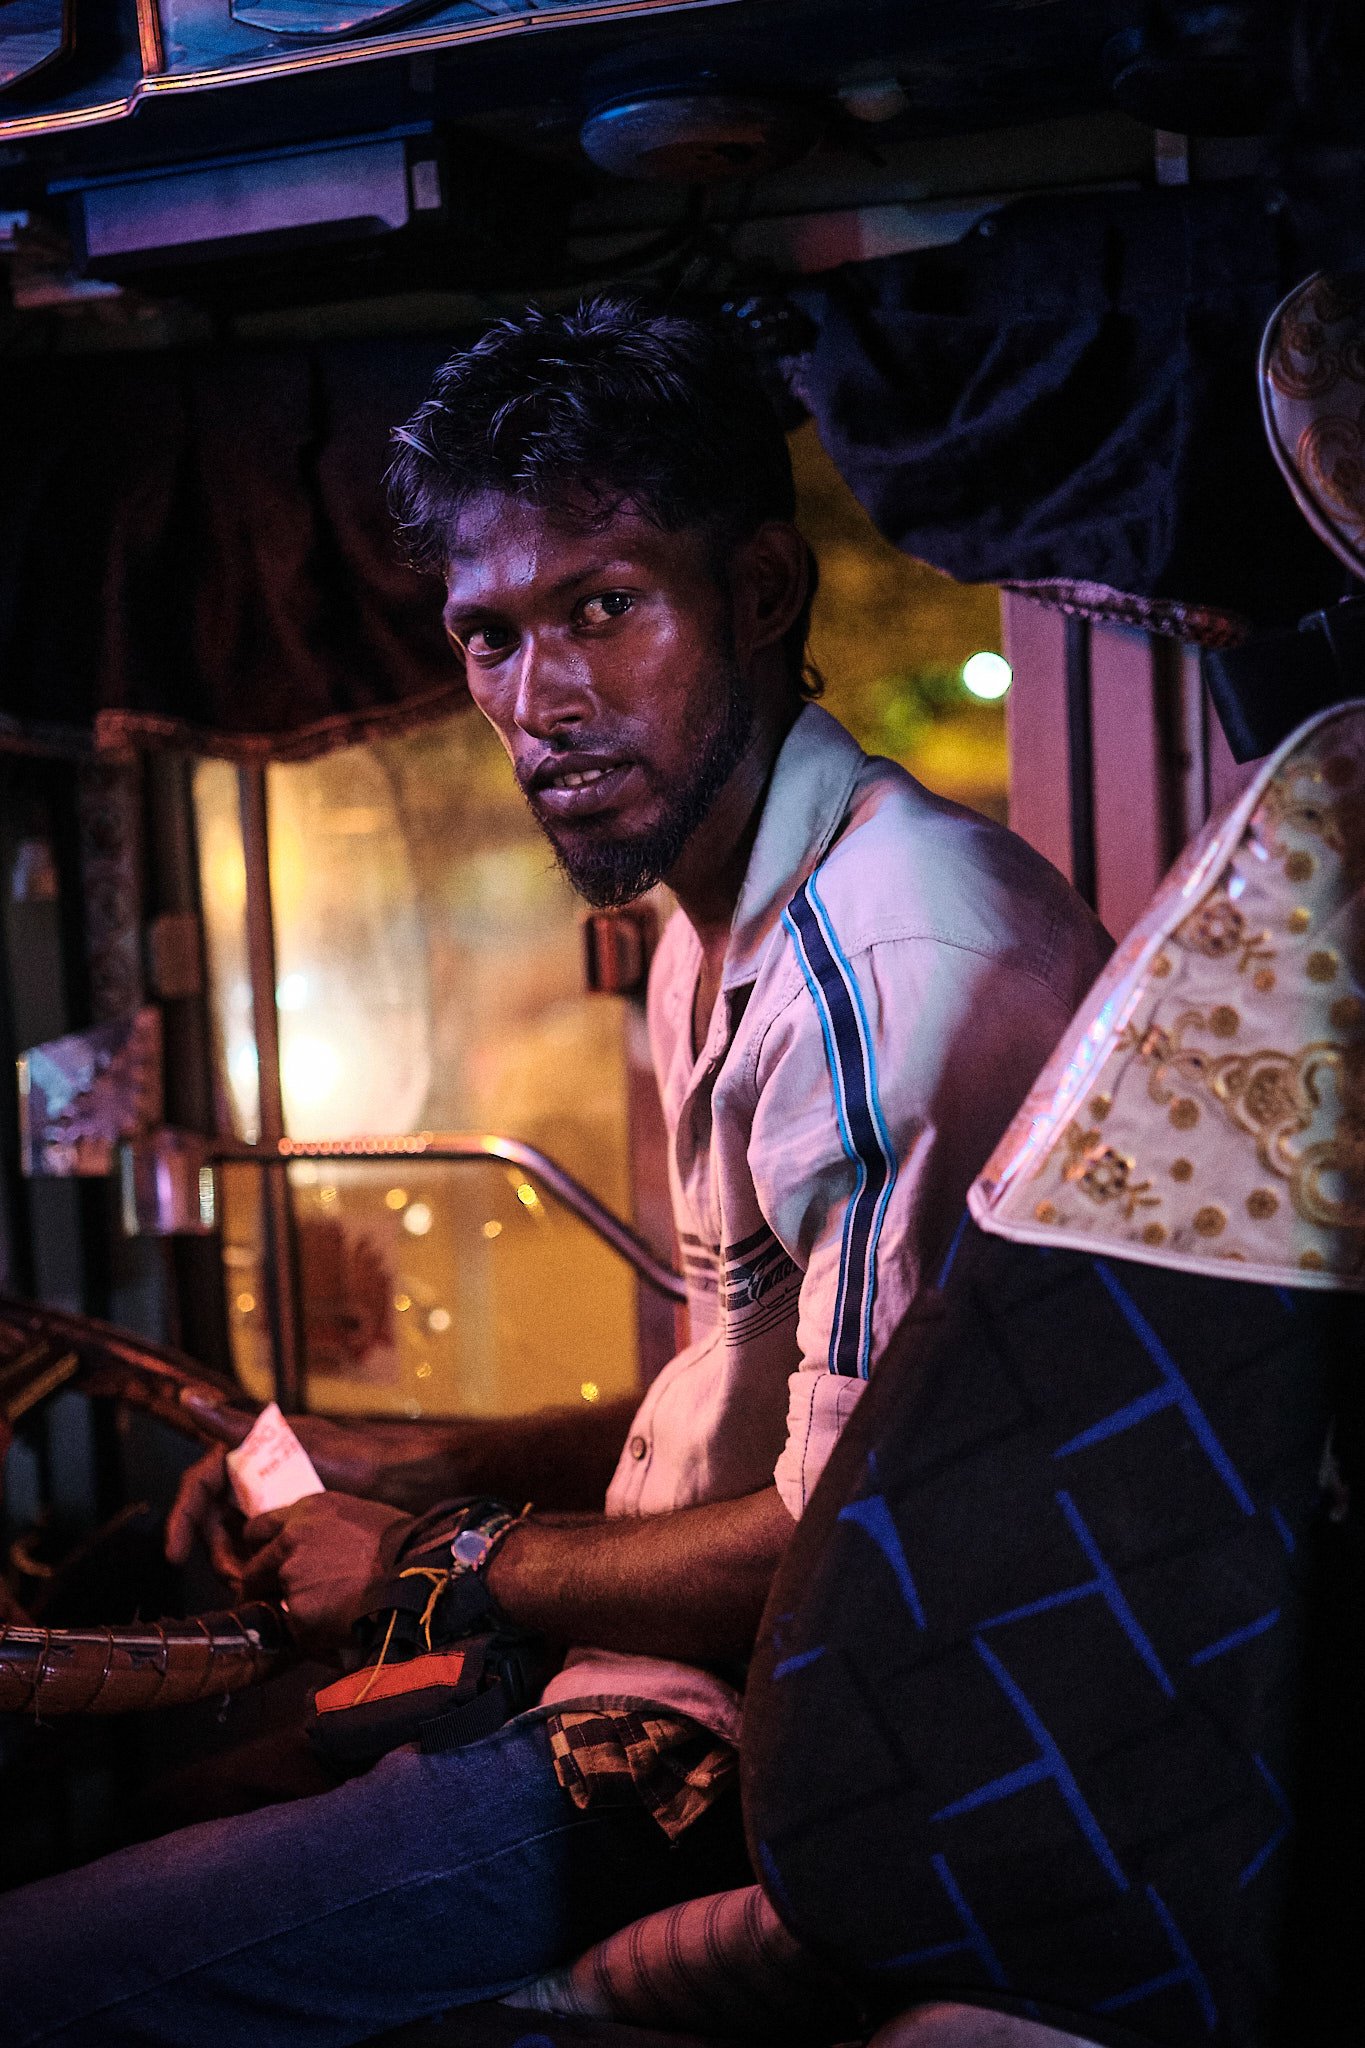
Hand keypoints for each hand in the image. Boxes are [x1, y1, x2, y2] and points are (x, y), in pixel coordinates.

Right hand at [163, 1396, 439, 1571]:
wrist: (405, 1481)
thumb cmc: (354, 1457)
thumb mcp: (294, 1443)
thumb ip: (238, 1426)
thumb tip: (188, 1398)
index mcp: (250, 1450)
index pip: (199, 1486)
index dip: (181, 1520)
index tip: (175, 1555)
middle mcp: (257, 1473)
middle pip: (214, 1519)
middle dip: (216, 1551)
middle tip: (234, 1580)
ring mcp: (274, 1498)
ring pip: (236, 1537)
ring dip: (236, 1563)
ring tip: (252, 1586)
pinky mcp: (291, 1520)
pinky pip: (261, 1546)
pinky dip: (258, 1564)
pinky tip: (268, 1584)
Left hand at [239, 1492, 413, 1654]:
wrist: (418, 1574)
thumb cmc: (403, 1544)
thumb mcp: (359, 1516)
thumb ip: (325, 1528)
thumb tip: (316, 1547)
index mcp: (307, 1511)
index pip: (258, 1528)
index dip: (262, 1549)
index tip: (269, 1561)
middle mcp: (290, 1540)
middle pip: (256, 1569)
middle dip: (267, 1585)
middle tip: (290, 1596)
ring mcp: (291, 1577)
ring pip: (280, 1601)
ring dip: (298, 1609)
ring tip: (333, 1612)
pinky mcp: (298, 1614)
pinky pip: (299, 1630)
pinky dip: (314, 1633)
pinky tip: (342, 1627)